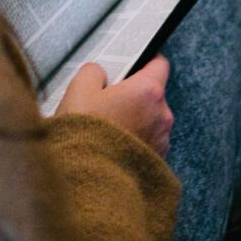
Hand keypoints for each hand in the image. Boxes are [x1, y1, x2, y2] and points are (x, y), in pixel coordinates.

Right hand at [56, 57, 172, 155]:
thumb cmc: (85, 135)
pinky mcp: (157, 161)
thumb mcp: (79, 90)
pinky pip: (148, 142)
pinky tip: (112, 144)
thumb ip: (93, 72)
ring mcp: (161, 140)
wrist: (87, 180)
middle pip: (153, 94)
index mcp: (148, 91)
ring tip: (107, 126)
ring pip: (151, 120)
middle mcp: (162, 115)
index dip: (146, 61)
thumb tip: (99, 72)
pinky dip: (135, 140)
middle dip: (134, 95)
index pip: (159, 64)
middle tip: (108, 101)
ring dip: (135, 120)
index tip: (135, 63)